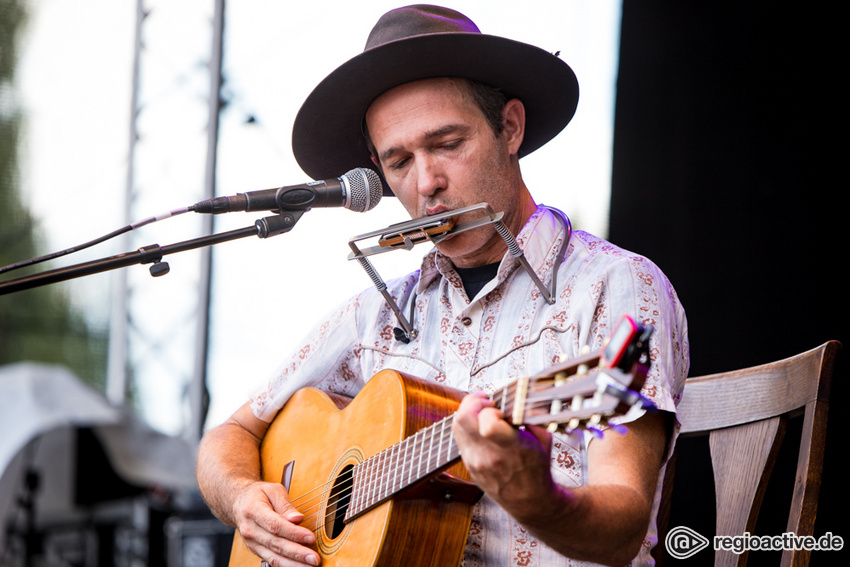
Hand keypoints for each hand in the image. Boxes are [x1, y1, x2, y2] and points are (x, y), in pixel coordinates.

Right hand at [231, 480, 320, 565]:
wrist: (238, 503)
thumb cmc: (259, 494)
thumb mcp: (273, 490)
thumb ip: (285, 505)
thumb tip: (298, 519)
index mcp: (254, 511)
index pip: (275, 525)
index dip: (294, 533)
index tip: (311, 537)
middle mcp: (250, 530)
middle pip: (276, 544)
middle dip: (297, 553)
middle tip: (315, 559)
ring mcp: (251, 542)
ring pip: (273, 557)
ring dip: (293, 564)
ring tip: (311, 566)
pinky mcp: (255, 550)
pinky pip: (271, 560)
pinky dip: (286, 565)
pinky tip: (299, 566)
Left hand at [451, 392, 555, 520]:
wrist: (529, 501)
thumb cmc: (537, 471)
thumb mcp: (543, 439)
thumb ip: (528, 417)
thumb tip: (515, 399)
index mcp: (511, 449)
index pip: (488, 423)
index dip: (491, 409)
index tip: (499, 408)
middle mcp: (489, 456)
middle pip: (463, 418)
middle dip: (474, 402)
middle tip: (487, 402)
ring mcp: (475, 461)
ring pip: (456, 425)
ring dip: (468, 411)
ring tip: (484, 411)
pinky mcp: (468, 464)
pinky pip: (459, 436)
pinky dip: (468, 425)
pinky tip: (481, 425)